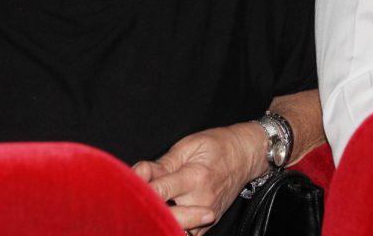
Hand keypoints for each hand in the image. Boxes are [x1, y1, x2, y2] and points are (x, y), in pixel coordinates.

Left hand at [132, 123, 267, 234]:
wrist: (246, 156)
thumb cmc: (217, 146)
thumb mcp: (188, 146)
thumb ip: (162, 163)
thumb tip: (139, 173)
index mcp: (196, 177)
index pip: (160, 191)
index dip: (139, 190)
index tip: (126, 187)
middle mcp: (202, 200)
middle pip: (165, 216)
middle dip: (146, 210)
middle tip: (132, 203)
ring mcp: (206, 215)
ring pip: (175, 228)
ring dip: (158, 221)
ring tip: (146, 211)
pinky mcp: (208, 224)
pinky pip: (187, 234)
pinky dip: (171, 227)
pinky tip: (160, 219)